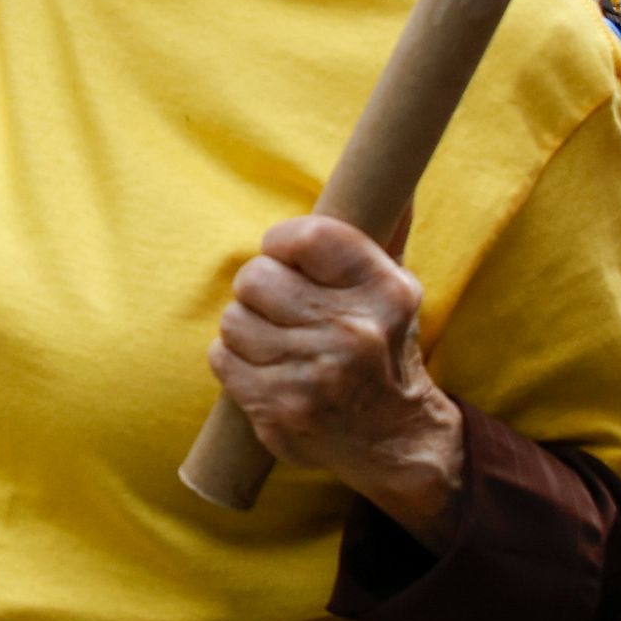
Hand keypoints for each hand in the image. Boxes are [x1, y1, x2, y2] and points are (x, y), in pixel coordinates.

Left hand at [209, 216, 465, 543]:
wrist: (396, 441)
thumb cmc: (386, 350)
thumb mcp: (398, 292)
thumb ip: (387, 233)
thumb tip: (397, 180)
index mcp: (384, 292)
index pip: (307, 236)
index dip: (281, 241)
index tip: (283, 254)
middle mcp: (352, 332)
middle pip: (256, 277)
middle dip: (259, 288)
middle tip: (278, 305)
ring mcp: (314, 375)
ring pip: (234, 320)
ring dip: (245, 327)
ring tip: (273, 339)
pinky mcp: (281, 410)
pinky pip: (222, 360)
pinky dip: (233, 360)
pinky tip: (262, 366)